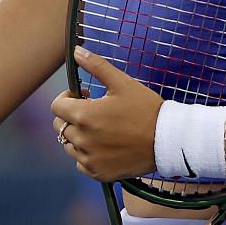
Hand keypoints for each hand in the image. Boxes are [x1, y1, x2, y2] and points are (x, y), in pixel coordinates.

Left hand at [50, 47, 161, 182]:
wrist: (169, 141)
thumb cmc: (146, 109)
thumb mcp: (122, 83)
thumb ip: (96, 66)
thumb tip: (76, 51)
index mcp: (83, 116)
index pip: (56, 106)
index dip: (67, 98)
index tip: (84, 96)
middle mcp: (81, 139)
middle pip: (60, 125)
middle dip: (71, 116)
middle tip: (94, 112)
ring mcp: (88, 159)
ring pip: (69, 144)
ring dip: (78, 136)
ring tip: (101, 129)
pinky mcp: (97, 173)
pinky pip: (80, 163)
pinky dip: (87, 155)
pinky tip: (104, 146)